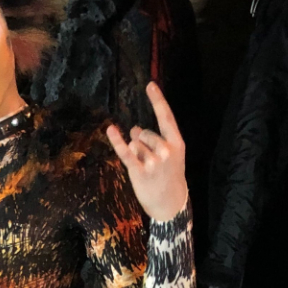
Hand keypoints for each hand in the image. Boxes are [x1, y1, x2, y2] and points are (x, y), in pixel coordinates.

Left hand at [107, 82, 188, 221]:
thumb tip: (134, 129)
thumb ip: (154, 139)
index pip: (166, 117)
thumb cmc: (169, 176)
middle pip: (143, 132)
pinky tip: (111, 130)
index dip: (158, 100)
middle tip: (148, 158)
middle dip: (141, 140)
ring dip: (135, 152)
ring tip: (145, 166)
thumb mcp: (171, 156)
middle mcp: (165, 150)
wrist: (170, 202)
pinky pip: (125, 152)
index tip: (149, 85)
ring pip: (134, 143)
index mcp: (176, 143)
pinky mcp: (139, 171)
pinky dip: (117, 141)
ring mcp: (152, 161)